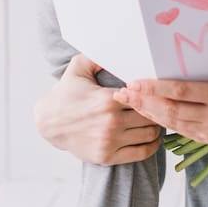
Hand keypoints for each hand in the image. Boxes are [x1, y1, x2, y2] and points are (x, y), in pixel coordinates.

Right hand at [34, 54, 161, 164]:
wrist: (49, 122)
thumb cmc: (66, 94)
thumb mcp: (78, 68)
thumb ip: (97, 57)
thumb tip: (117, 49)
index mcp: (108, 99)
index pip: (144, 97)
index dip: (152, 95)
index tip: (154, 93)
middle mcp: (111, 121)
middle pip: (150, 116)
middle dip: (156, 111)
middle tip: (158, 108)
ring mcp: (109, 141)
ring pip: (149, 135)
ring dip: (155, 128)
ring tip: (153, 121)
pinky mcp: (107, 156)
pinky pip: (141, 153)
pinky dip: (150, 147)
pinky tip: (150, 139)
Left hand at [113, 74, 207, 143]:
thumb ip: (199, 74)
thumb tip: (163, 66)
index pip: (181, 92)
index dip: (155, 88)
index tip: (134, 82)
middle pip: (173, 110)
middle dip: (144, 102)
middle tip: (123, 92)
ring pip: (173, 123)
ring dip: (148, 112)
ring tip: (129, 102)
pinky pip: (180, 129)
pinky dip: (162, 121)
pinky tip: (147, 112)